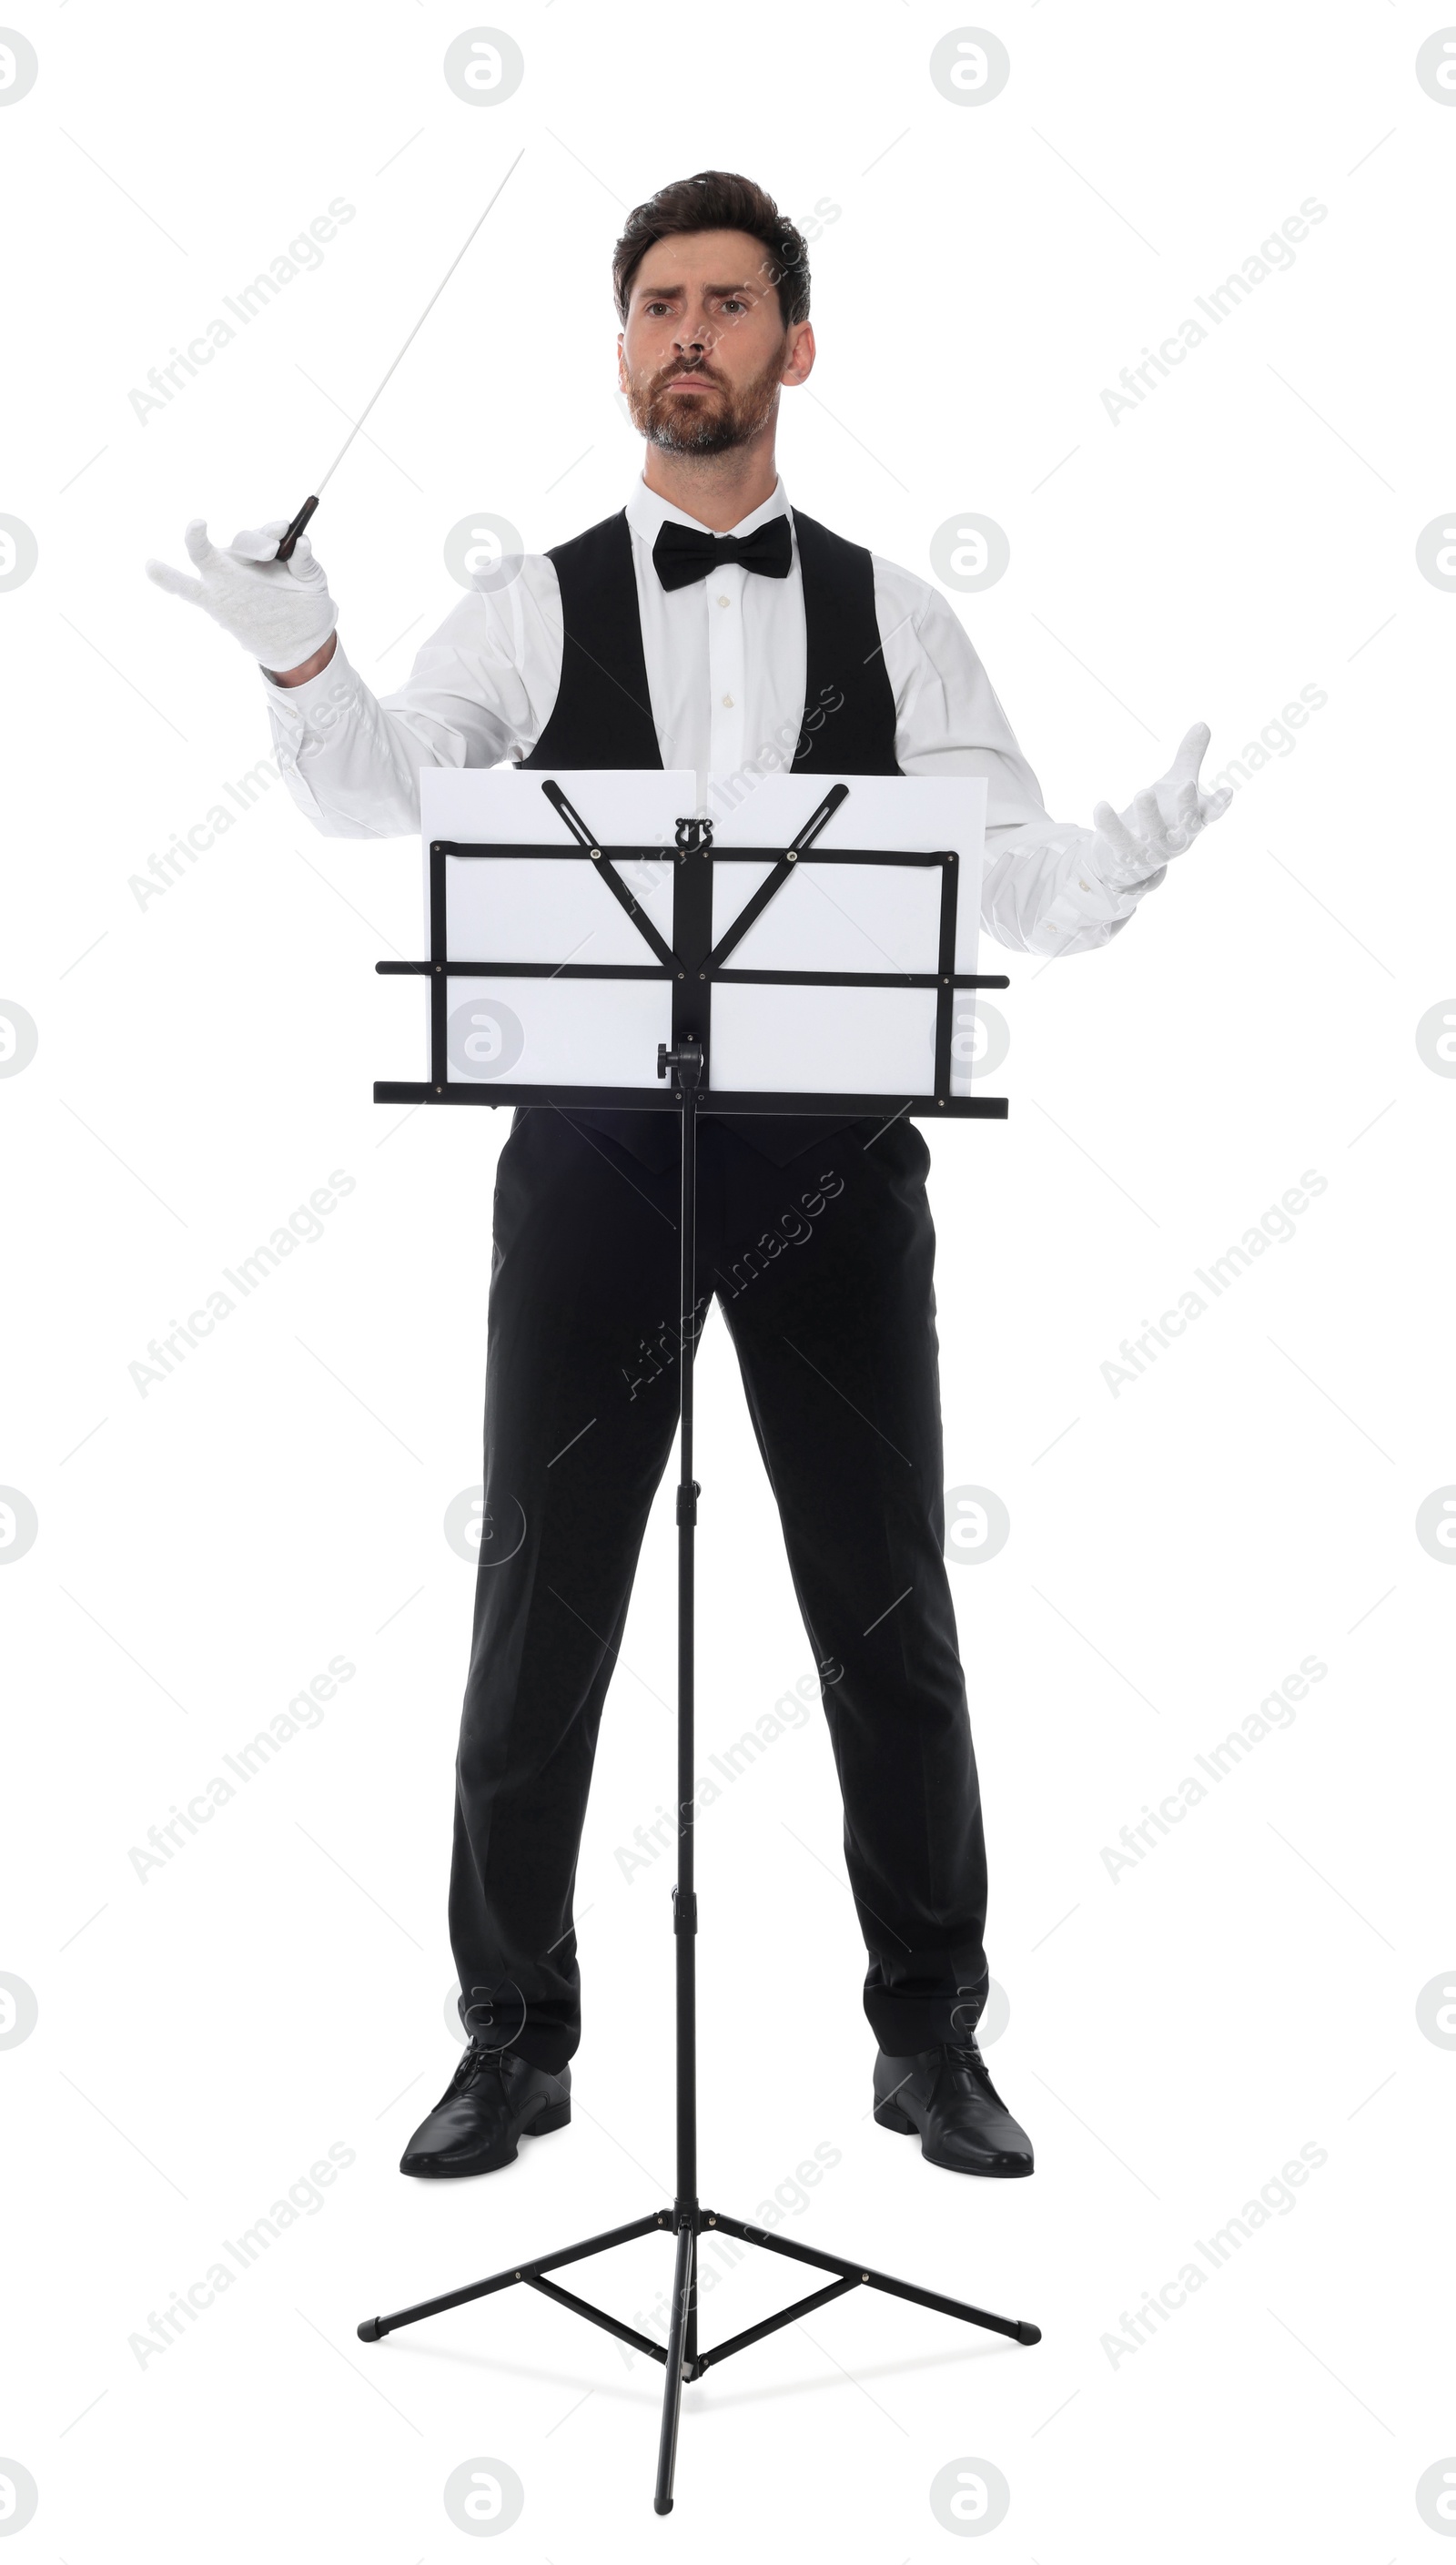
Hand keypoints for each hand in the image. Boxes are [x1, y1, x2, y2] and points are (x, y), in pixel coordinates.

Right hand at [145, 518, 338, 669]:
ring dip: (199, 541)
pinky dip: (168, 579)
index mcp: (267, 552)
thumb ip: (306, 564)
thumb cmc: (305, 604)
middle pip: (240, 541)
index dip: (272, 530)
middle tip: (272, 550)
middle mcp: (242, 560)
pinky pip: (186, 589)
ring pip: (207, 554)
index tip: (284, 531)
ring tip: (197, 527)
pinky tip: (152, 567)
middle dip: (253, 541)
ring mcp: (224, 578)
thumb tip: (304, 542)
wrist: (298, 642)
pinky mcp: (212, 600)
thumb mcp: (312, 583)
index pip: (265, 534)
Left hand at [1089, 721, 1232, 890]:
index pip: (1211, 814)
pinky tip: (1101, 806)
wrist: (1132, 854)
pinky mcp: (1127, 853)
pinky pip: (1118, 840)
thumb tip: (1202, 724)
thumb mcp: (1177, 783)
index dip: (1219, 805)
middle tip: (1185, 785)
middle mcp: (1177, 837)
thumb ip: (1190, 757)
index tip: (1227, 793)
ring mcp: (1153, 849)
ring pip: (1153, 834)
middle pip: (1186, 825)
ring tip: (1143, 793)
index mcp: (1193, 819)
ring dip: (1149, 814)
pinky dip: (1109, 824)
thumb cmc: (1164, 813)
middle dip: (1186, 806)